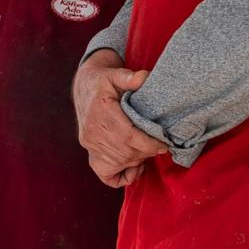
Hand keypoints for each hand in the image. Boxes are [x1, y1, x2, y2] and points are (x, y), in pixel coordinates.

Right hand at [74, 50, 167, 185]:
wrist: (84, 87)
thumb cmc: (103, 80)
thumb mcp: (115, 73)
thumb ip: (129, 77)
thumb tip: (144, 78)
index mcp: (100, 111)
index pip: (127, 136)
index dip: (148, 144)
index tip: (163, 145)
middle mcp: (92, 130)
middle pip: (125, 152)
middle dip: (146, 153)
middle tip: (158, 147)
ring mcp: (89, 143)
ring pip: (118, 163)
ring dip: (138, 161)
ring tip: (149, 151)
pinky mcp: (89, 150)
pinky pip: (105, 174)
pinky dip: (122, 176)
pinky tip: (134, 166)